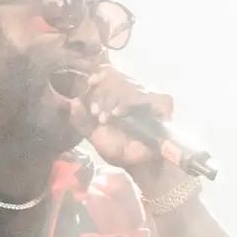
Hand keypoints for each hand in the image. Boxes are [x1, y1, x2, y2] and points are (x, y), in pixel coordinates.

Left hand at [66, 64, 174, 180]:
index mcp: (118, 95)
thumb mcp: (93, 134)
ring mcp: (149, 98)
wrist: (134, 164)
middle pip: (119, 77)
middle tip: (96, 113)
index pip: (112, 72)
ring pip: (130, 85)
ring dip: (113, 99)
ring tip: (107, 117)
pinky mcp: (162, 106)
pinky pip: (149, 95)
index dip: (102, 73)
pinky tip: (120, 113)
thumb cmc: (116, 147)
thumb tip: (73, 101)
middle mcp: (134, 93)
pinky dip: (132, 102)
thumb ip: (80, 120)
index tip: (90, 82)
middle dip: (103, 94)